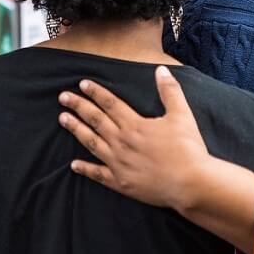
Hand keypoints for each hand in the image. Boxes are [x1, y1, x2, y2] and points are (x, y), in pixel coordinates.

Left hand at [57, 66, 212, 210]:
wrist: (191, 183)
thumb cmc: (188, 148)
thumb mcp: (182, 115)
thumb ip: (169, 91)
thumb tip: (161, 70)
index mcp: (134, 125)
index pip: (110, 103)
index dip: (96, 92)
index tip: (82, 84)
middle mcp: (121, 142)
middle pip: (95, 120)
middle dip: (78, 106)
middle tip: (62, 97)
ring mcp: (118, 164)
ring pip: (92, 143)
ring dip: (76, 130)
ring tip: (63, 119)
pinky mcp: (121, 183)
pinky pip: (98, 174)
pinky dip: (85, 169)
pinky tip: (74, 165)